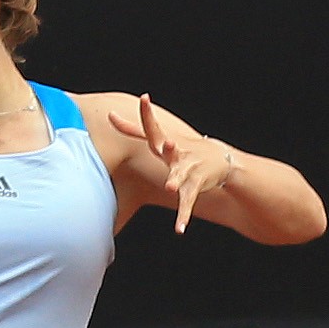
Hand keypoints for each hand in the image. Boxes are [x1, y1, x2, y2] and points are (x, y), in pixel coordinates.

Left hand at [109, 94, 234, 233]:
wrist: (219, 159)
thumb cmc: (181, 149)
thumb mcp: (158, 139)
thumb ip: (134, 129)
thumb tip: (109, 114)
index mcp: (164, 142)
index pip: (154, 127)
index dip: (148, 114)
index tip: (145, 98)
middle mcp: (177, 154)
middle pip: (171, 151)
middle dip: (169, 148)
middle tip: (167, 142)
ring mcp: (188, 170)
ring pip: (181, 177)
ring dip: (176, 181)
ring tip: (170, 187)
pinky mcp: (195, 187)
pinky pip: (187, 204)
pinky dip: (183, 217)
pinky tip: (179, 229)